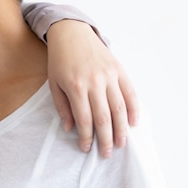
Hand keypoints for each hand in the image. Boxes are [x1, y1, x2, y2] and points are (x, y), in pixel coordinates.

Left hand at [46, 19, 138, 157]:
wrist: (71, 33)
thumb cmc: (59, 60)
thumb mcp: (53, 82)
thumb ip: (62, 106)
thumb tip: (70, 128)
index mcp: (75, 86)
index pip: (84, 119)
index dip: (86, 137)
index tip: (86, 148)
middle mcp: (94, 82)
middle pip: (104, 118)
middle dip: (105, 139)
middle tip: (107, 154)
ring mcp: (109, 75)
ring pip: (119, 108)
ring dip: (121, 129)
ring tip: (121, 143)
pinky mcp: (119, 69)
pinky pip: (130, 92)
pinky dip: (134, 109)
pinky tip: (134, 123)